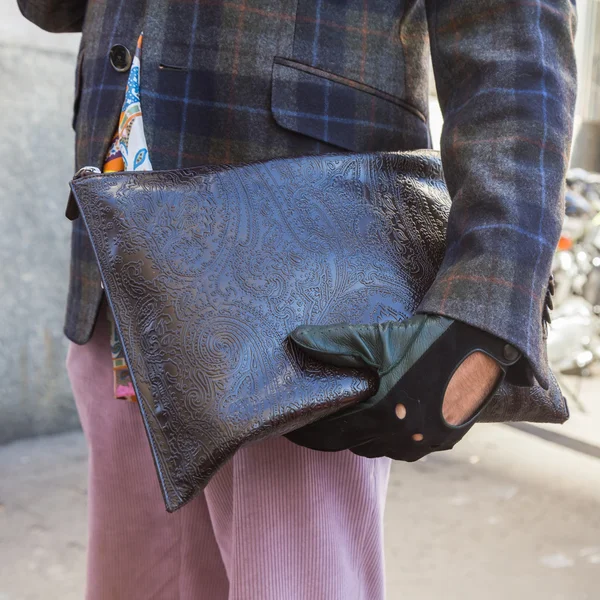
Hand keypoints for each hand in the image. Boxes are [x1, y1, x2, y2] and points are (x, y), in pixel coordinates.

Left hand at [285, 315, 519, 460]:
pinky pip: (405, 449)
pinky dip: (388, 438)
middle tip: (316, 419)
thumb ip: (335, 343)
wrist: (483, 344)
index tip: (290, 426)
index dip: (307, 431)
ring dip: (360, 436)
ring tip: (349, 418)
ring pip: (377, 448)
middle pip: (351, 444)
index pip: (329, 434)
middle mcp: (403, 439)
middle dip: (331, 433)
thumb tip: (295, 339)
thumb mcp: (379, 339)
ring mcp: (425, 445)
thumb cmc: (429, 340)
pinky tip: (385, 420)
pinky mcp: (444, 442)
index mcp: (382, 416)